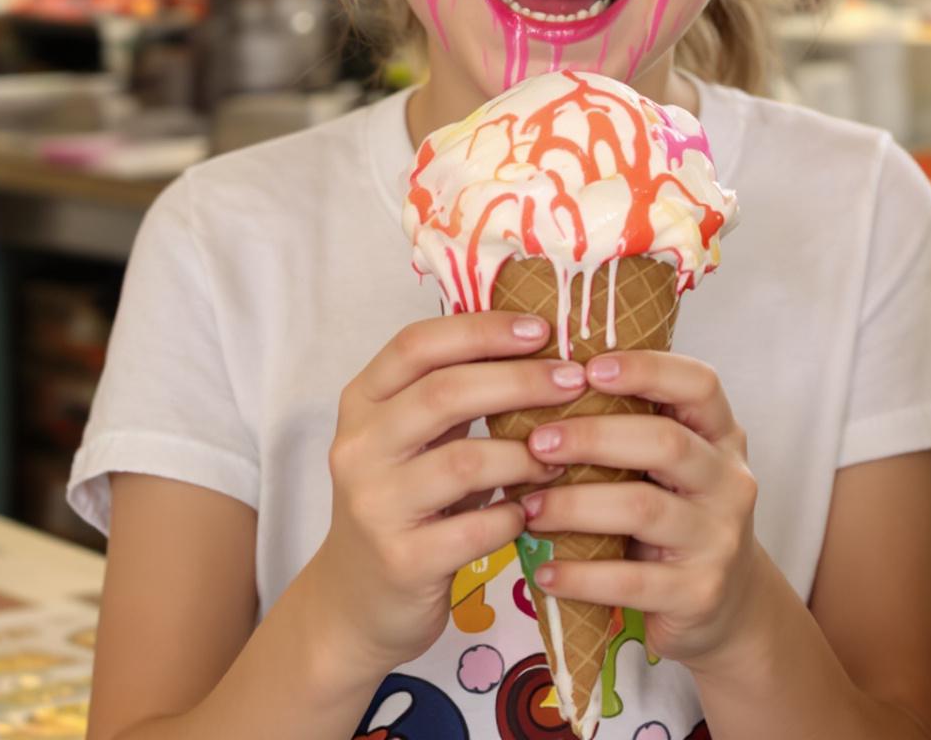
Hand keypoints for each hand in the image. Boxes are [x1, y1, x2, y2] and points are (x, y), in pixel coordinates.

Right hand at [302, 312, 573, 670]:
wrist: (356, 600)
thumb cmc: (406, 504)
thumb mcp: (415, 440)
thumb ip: (456, 395)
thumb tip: (546, 346)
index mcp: (363, 403)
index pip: (417, 345)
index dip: (482, 330)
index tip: (543, 329)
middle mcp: (359, 449)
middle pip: (443, 394)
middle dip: (520, 381)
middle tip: (574, 381)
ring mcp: (375, 506)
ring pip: (464, 461)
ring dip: (526, 455)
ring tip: (561, 456)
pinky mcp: (401, 561)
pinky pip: (475, 528)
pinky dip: (514, 515)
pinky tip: (530, 512)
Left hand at [516, 351, 768, 668]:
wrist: (725, 604)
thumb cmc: (675, 518)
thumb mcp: (670, 468)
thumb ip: (631, 430)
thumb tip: (537, 390)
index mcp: (720, 436)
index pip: (698, 384)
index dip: (647, 369)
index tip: (588, 367)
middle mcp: (728, 481)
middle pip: (665, 442)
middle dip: (594, 436)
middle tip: (536, 442)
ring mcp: (718, 538)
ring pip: (643, 508)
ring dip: (574, 505)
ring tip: (527, 509)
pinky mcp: (698, 591)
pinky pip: (630, 580)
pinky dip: (580, 575)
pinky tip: (544, 572)